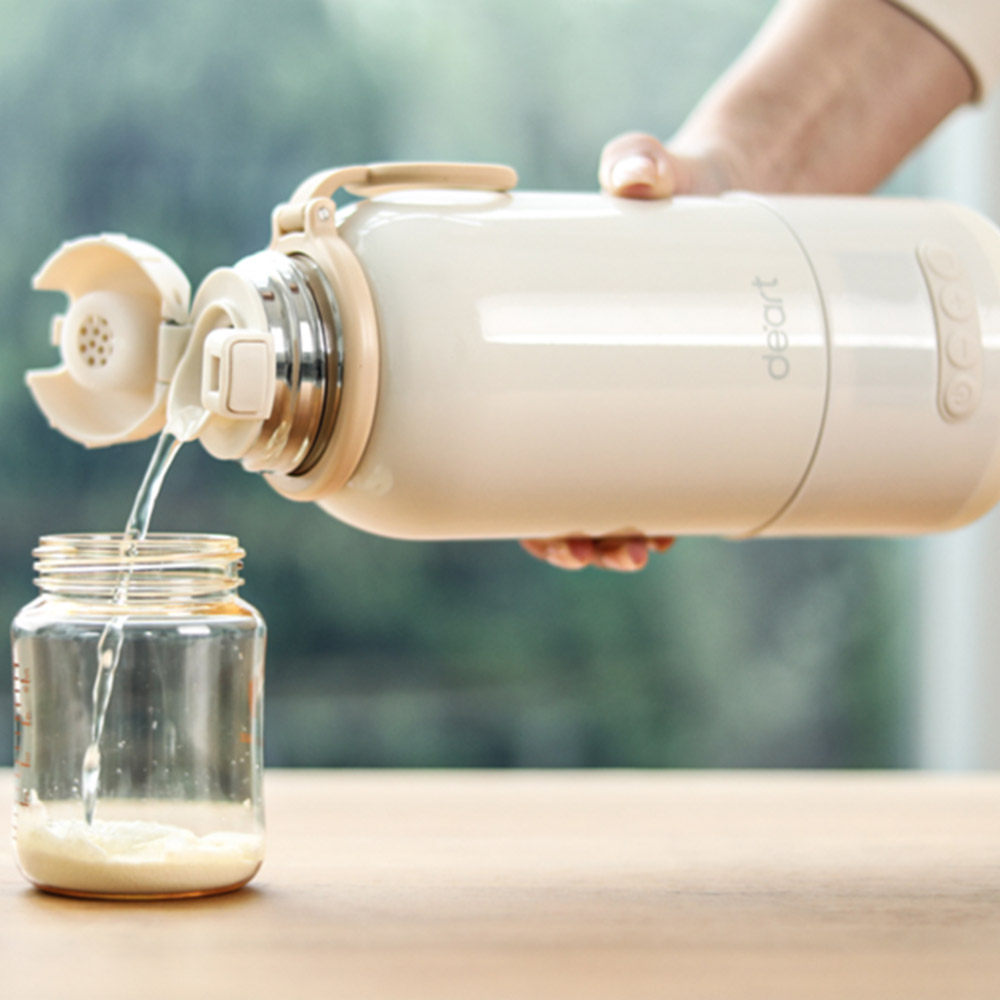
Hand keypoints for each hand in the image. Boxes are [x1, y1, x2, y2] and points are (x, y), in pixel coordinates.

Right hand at [521, 133, 726, 571]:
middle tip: (602, 550)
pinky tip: (670, 531)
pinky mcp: (683, 395)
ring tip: (640, 551)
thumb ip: (642, 167)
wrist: (724, 191)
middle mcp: (585, 381)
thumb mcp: (657, 178)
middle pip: (556, 487)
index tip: (544, 534)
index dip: (524, 503)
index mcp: (549, 344)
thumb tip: (633, 176)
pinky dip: (661, 509)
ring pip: (608, 492)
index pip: (518, 445)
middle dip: (573, 536)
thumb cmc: (671, 189)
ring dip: (614, 536)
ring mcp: (636, 395)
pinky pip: (662, 470)